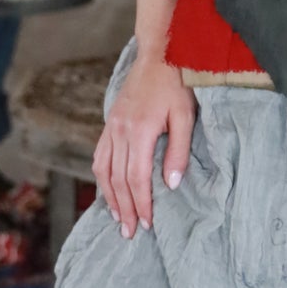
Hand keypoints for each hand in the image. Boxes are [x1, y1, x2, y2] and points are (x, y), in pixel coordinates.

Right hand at [92, 48, 194, 236]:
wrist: (158, 55)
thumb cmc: (177, 84)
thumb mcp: (186, 116)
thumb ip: (178, 151)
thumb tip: (170, 184)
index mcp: (140, 131)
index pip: (136, 178)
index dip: (141, 203)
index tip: (147, 223)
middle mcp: (120, 131)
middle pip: (118, 179)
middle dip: (125, 209)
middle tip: (130, 232)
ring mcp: (112, 126)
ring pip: (104, 170)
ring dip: (110, 197)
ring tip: (118, 217)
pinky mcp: (110, 122)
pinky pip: (100, 155)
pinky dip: (102, 176)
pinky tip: (108, 189)